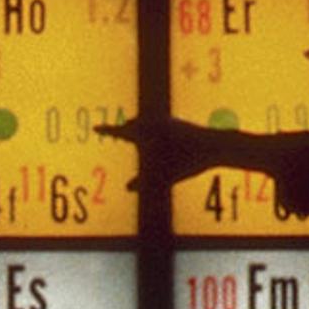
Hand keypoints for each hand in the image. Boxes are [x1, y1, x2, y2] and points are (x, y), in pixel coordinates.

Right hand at [101, 112, 227, 190]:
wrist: (213, 146)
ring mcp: (166, 121)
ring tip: (134, 134)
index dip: (107, 131)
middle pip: (131, 125)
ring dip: (138, 129)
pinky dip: (152, 131)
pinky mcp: (177, 123)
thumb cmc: (186, 162)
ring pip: (145, 123)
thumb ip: (144, 183)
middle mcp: (153, 123)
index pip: (120, 132)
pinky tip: (158, 139)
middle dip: (123, 130)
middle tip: (114, 133)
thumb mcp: (163, 178)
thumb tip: (127, 188)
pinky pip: (157, 124)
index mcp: (145, 133)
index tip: (95, 128)